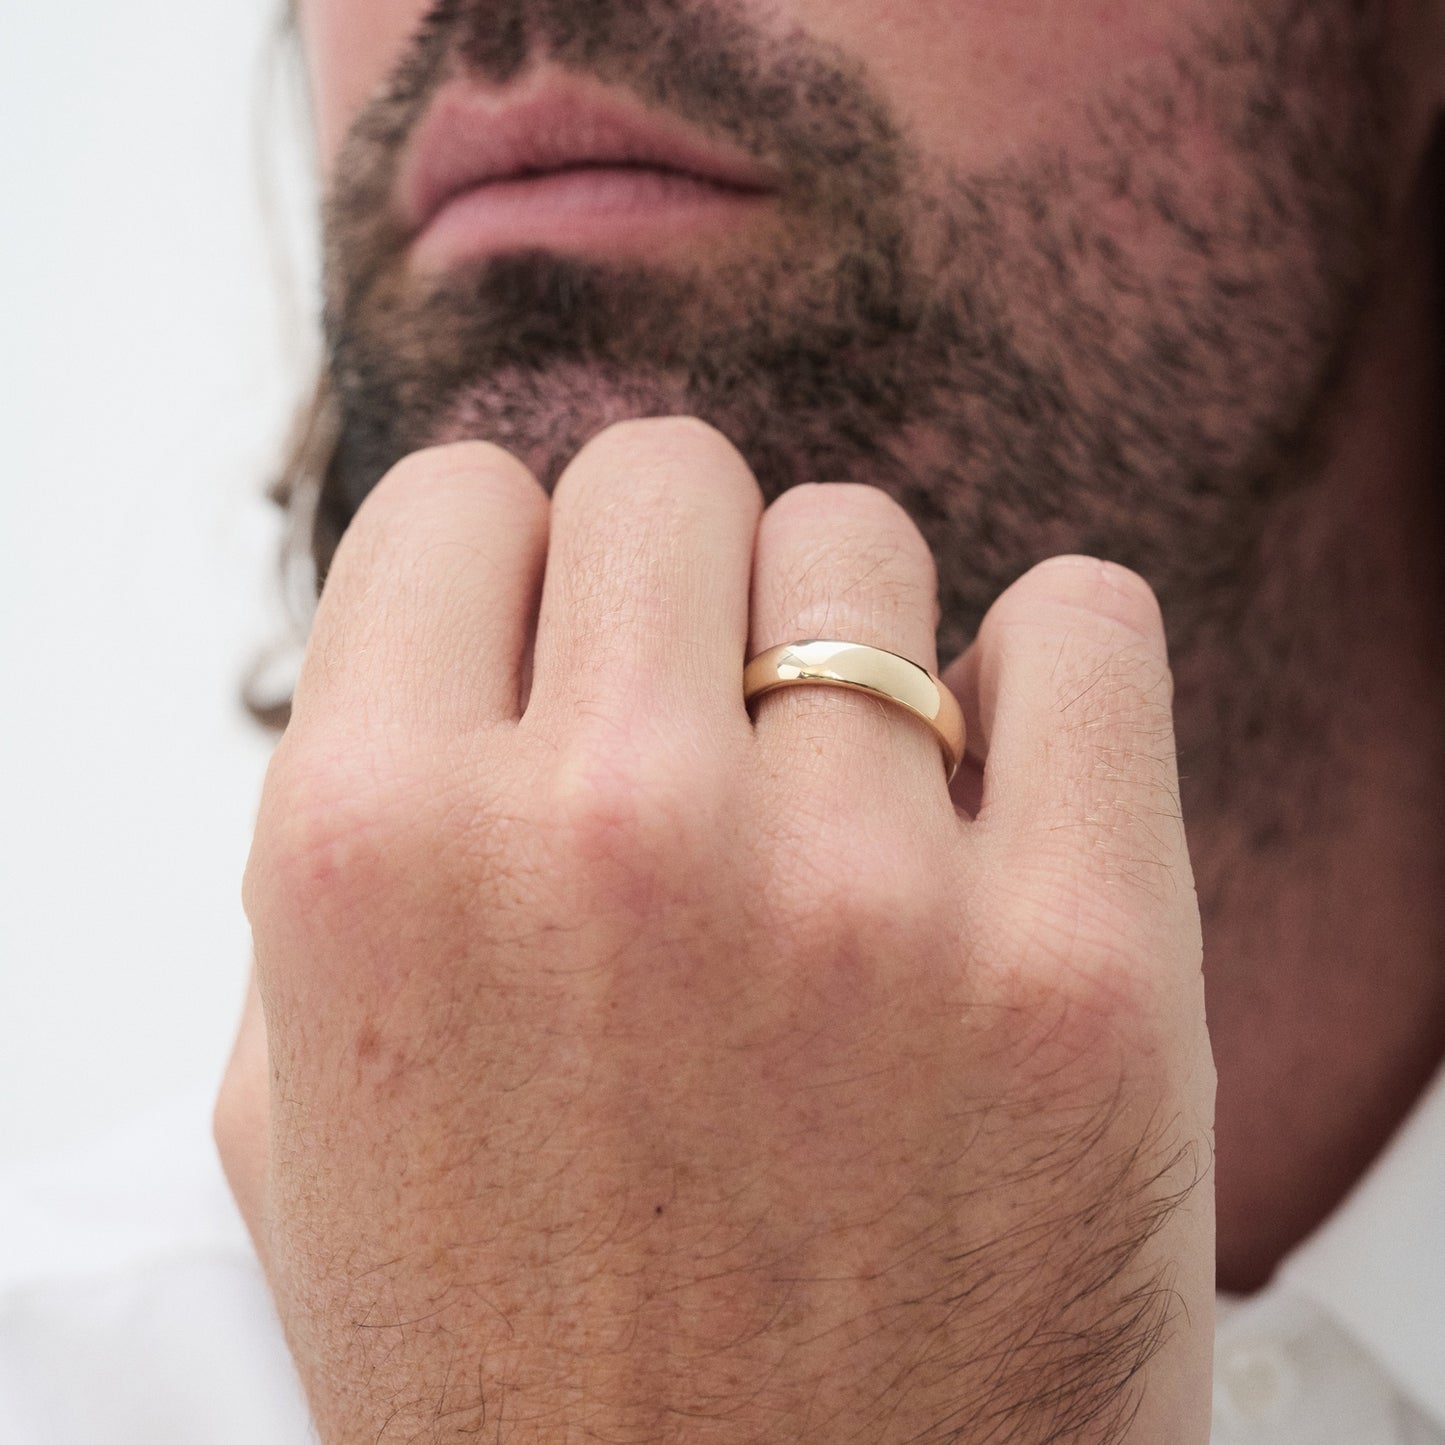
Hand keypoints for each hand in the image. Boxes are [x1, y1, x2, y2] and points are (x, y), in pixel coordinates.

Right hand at [216, 419, 1213, 1442]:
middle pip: (661, 477)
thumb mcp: (311, 1127)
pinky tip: (1000, 805)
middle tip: (704, 720)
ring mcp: (858, 898)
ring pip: (860, 543)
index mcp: (374, 861)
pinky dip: (1048, 682)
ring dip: (844, 651)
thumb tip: (451, 648)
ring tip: (843, 814)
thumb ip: (346, 856)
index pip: (456, 501)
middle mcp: (603, 843)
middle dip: (675, 582)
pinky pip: (1085, 624)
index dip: (511, 571)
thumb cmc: (530, 1369)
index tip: (561, 643)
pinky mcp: (1089, 964)